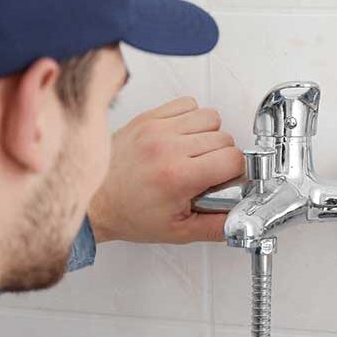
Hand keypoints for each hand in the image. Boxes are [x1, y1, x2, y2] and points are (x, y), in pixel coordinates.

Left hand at [88, 97, 243, 243]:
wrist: (93, 200)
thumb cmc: (129, 214)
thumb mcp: (178, 232)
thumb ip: (216, 227)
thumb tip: (242, 221)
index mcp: (177, 176)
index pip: (233, 159)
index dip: (235, 172)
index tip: (225, 179)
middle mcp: (167, 147)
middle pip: (225, 138)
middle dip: (223, 157)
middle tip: (207, 173)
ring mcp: (156, 128)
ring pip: (210, 117)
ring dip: (210, 135)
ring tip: (195, 153)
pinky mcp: (148, 118)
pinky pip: (188, 103)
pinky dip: (191, 118)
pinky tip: (183, 137)